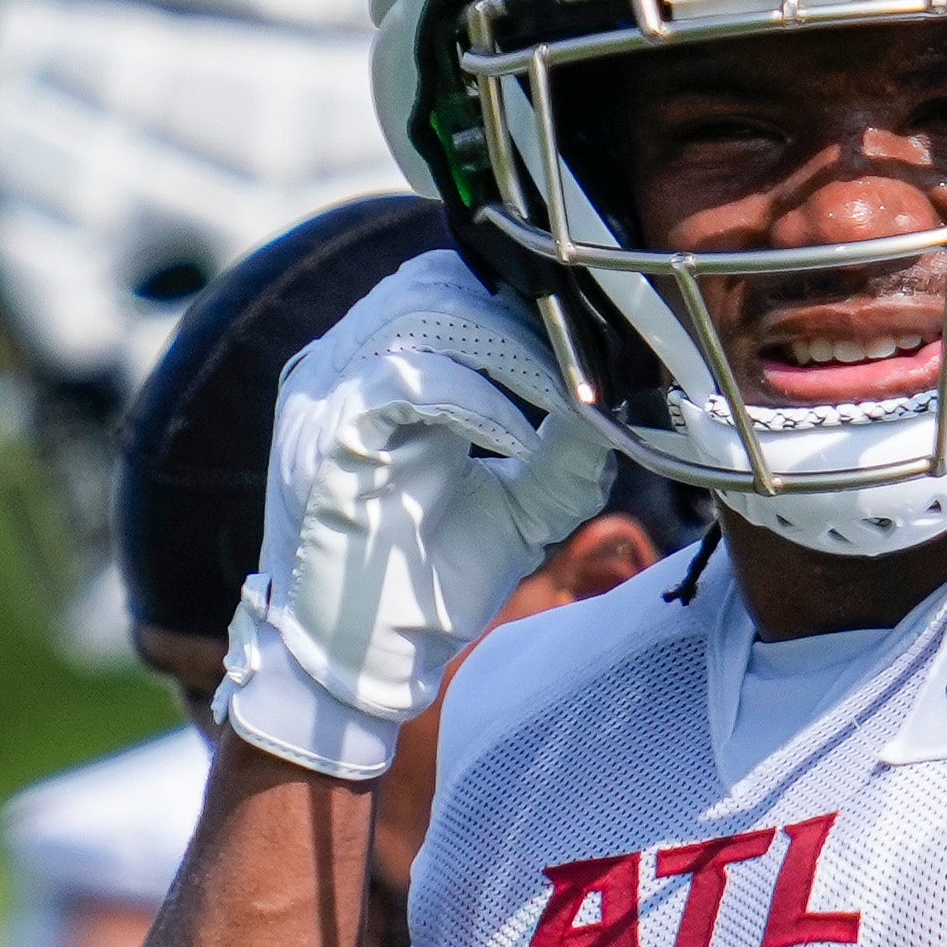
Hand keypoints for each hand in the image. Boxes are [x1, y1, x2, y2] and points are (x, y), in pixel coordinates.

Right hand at [219, 253, 613, 777]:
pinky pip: (404, 386)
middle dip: (522, 314)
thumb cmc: (429, 586)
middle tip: (587, 357)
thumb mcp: (521, 509)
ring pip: (420, 314)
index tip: (596, 333)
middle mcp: (347, 369)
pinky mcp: (328, 439)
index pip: (451, 286)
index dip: (524, 299)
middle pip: (437, 280)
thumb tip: (618, 403)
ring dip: (507, 348)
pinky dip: (474, 400)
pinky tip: (516, 438)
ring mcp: (329, 399)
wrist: (364, 665)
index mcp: (383, 374)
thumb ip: (565, 454)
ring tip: (560, 393)